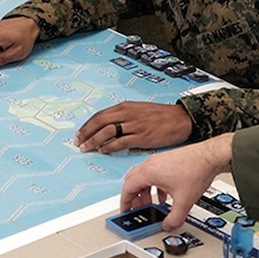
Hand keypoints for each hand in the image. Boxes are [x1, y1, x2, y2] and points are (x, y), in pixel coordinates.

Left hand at [76, 101, 192, 152]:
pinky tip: (103, 151)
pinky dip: (109, 147)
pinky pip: (120, 142)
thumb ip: (123, 116)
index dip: (87, 125)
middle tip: (78, 142)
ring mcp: (134, 125)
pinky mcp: (141, 137)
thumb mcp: (139, 110)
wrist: (180, 119)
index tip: (80, 133)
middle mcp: (128, 114)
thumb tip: (107, 126)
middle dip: (86, 133)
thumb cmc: (161, 115)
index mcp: (126, 106)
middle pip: (99, 122)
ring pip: (107, 132)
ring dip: (93, 141)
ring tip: (87, 148)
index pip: (100, 115)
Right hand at [121, 133, 235, 230]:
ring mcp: (159, 160)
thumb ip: (174, 218)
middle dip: (134, 197)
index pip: (127, 189)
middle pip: (132, 181)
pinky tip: (164, 195)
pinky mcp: (167, 160)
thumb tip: (168, 225)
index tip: (125, 211)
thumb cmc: (196, 170)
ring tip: (150, 203)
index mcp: (148, 172)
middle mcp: (151, 164)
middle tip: (137, 209)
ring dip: (144, 191)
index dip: (125, 202)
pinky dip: (154, 185)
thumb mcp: (184, 201)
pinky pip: (154, 174)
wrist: (210, 156)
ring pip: (143, 177)